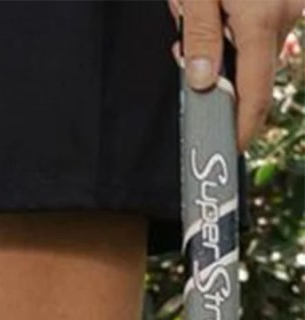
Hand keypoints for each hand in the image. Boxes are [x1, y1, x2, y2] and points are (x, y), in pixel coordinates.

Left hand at [173, 0, 304, 146]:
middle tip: (182, 49)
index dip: (244, 127)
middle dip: (219, 75)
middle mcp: (285, 13)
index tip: (233, 148)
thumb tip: (202, 82)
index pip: (255, 93)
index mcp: (260, 20)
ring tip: (197, 12)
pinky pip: (263, 26)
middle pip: (254, 73)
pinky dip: (239, 27)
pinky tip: (217, 6)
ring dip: (225, 45)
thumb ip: (200, 37)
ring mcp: (293, 2)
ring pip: (258, 48)